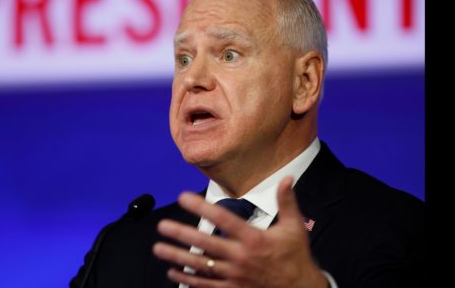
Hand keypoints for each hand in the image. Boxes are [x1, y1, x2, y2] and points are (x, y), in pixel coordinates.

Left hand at [152, 176, 327, 287]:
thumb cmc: (295, 258)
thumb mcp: (294, 228)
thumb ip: (287, 202)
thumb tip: (286, 178)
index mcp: (253, 239)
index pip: (222, 218)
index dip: (201, 206)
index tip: (184, 197)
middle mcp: (240, 257)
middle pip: (204, 243)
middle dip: (181, 234)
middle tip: (163, 226)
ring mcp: (234, 276)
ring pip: (200, 265)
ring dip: (177, 256)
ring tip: (159, 248)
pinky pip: (205, 285)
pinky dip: (187, 279)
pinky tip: (173, 273)